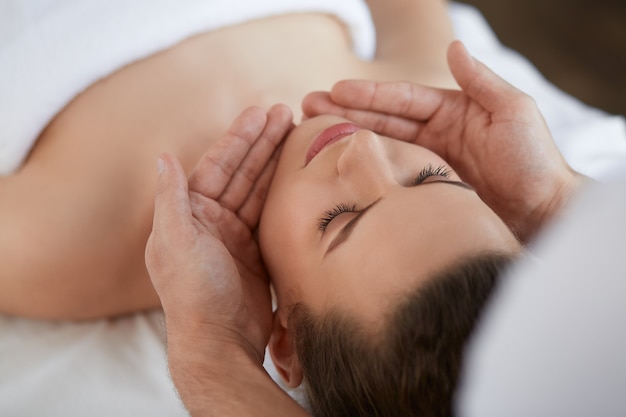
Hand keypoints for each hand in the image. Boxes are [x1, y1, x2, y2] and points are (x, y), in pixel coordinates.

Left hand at [145, 104, 292, 361]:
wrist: (219, 341)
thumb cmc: (194, 293)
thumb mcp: (175, 242)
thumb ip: (171, 199)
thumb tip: (163, 156)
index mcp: (189, 213)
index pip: (218, 165)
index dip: (240, 138)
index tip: (261, 114)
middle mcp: (212, 220)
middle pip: (241, 171)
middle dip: (262, 142)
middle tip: (287, 114)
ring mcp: (235, 235)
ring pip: (258, 189)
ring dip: (275, 161)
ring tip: (296, 133)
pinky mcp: (256, 251)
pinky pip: (270, 212)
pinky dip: (282, 192)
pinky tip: (296, 173)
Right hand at [302, 41, 583, 241]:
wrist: (544, 215)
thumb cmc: (535, 161)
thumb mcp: (513, 112)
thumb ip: (480, 81)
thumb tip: (454, 46)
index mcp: (452, 112)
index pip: (402, 99)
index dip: (369, 94)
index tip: (335, 89)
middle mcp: (434, 136)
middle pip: (382, 120)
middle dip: (345, 112)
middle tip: (308, 105)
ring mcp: (426, 165)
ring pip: (381, 147)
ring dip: (348, 138)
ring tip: (311, 130)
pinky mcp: (424, 194)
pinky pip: (390, 178)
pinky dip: (365, 171)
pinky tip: (340, 168)